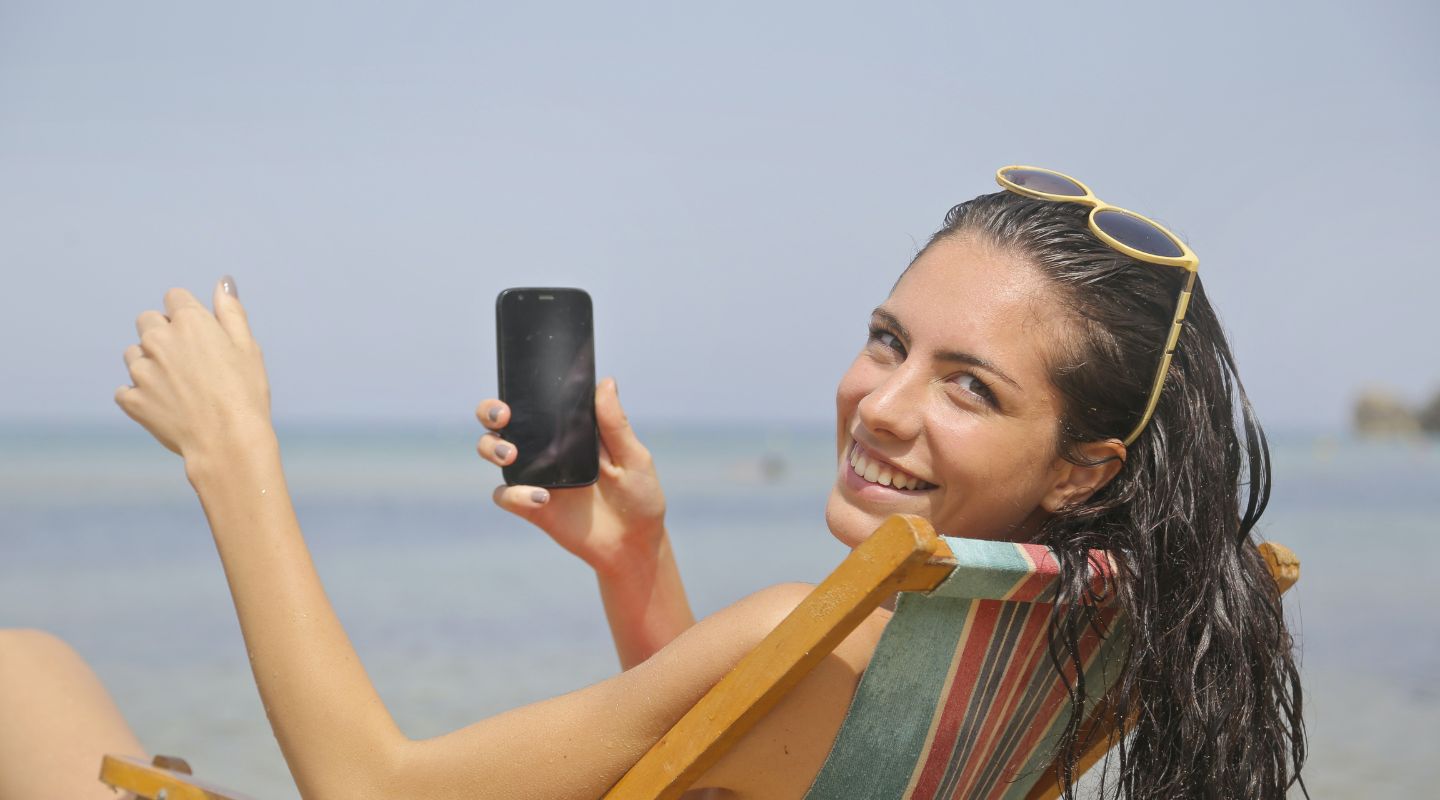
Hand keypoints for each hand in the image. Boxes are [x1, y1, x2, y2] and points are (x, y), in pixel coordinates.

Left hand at [115, 277, 270, 458]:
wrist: (229, 442)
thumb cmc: (245, 393)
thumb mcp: (248, 348)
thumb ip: (231, 311)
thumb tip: (223, 281)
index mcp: (190, 322)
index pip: (174, 297)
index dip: (187, 313)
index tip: (201, 334)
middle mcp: (160, 340)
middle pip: (147, 321)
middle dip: (163, 333)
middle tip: (189, 360)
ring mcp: (142, 371)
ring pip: (134, 354)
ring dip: (149, 363)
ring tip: (177, 386)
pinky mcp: (132, 400)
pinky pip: (125, 390)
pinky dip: (139, 395)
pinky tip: (164, 405)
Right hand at [477, 378, 665, 574]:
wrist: (634, 544)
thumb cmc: (639, 496)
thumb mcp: (633, 458)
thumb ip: (615, 424)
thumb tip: (606, 382)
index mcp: (570, 431)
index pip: (537, 403)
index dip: (518, 390)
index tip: (519, 387)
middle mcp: (546, 450)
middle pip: (502, 423)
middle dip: (490, 412)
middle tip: (504, 417)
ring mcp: (536, 477)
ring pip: (494, 452)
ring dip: (492, 448)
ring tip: (511, 455)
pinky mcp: (532, 507)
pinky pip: (507, 495)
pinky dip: (514, 494)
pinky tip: (541, 497)